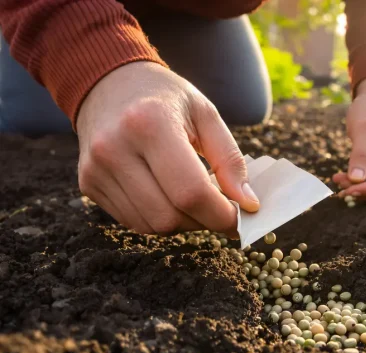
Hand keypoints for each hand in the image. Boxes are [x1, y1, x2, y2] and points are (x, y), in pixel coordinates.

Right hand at [76, 61, 258, 235]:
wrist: (107, 83)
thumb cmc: (165, 98)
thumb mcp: (206, 114)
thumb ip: (230, 159)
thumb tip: (248, 204)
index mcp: (150, 124)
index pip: (190, 192)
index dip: (221, 214)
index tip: (239, 217)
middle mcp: (115, 149)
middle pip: (170, 216)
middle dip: (203, 221)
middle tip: (219, 207)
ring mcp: (96, 169)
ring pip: (152, 226)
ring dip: (183, 223)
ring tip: (193, 199)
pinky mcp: (88, 184)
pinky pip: (133, 222)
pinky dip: (160, 219)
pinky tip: (168, 196)